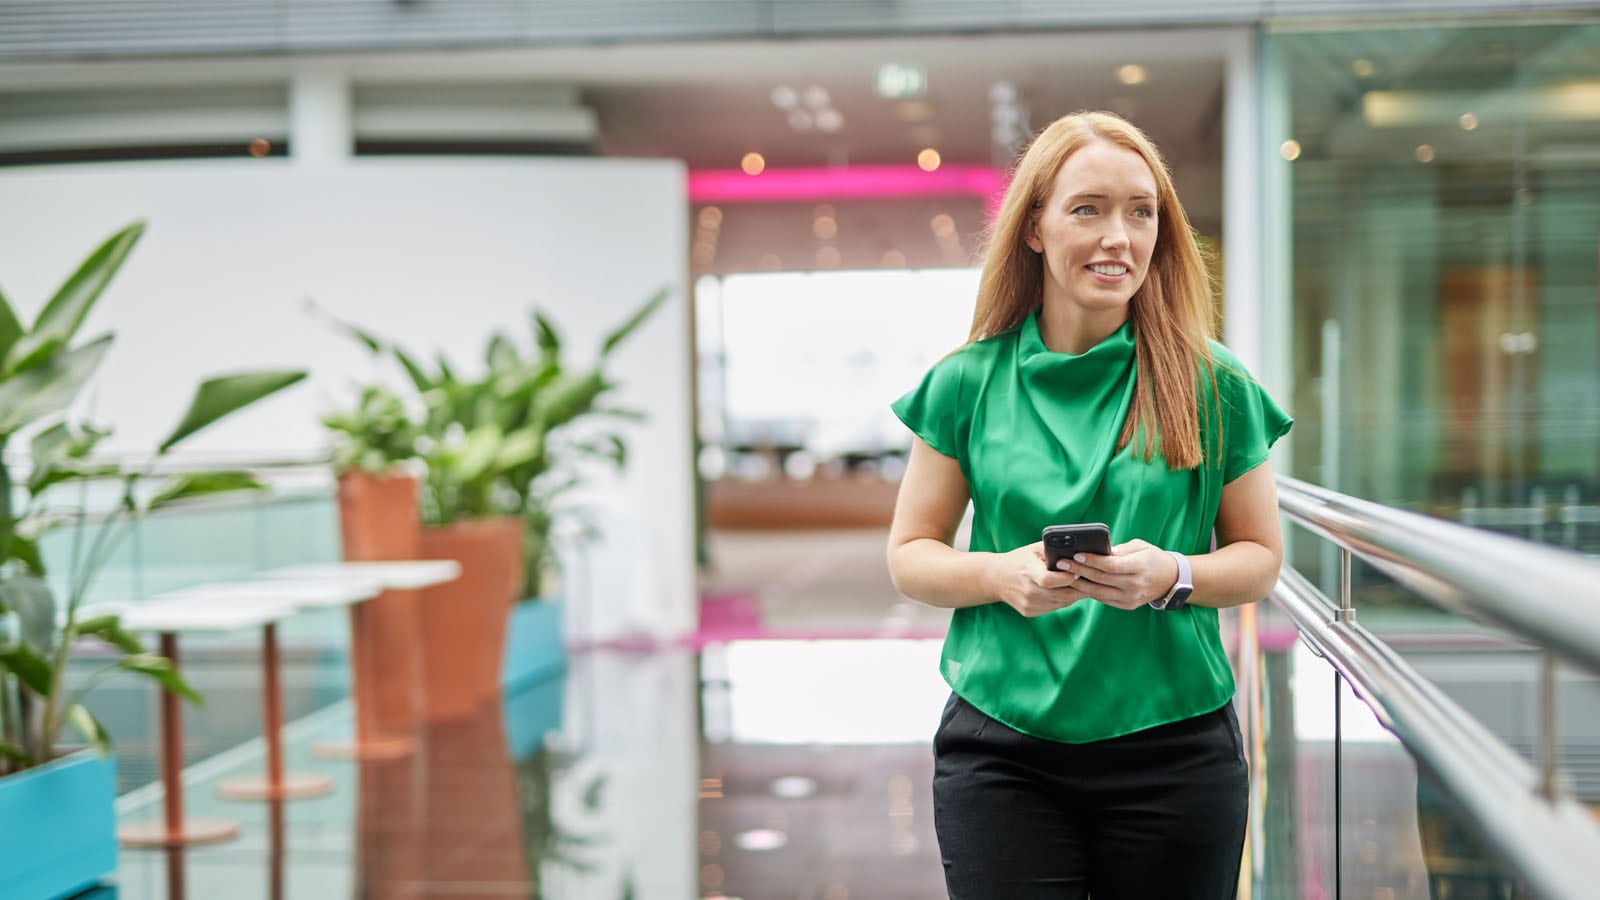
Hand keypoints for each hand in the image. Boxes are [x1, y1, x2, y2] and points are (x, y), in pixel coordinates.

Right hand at [990, 541, 1089, 616]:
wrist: (996, 578)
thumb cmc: (1020, 560)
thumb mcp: (1034, 549)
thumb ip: (1054, 550)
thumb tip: (1079, 550)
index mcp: (1028, 572)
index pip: (1049, 580)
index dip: (1066, 578)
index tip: (1078, 571)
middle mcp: (1027, 591)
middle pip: (1061, 595)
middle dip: (1078, 588)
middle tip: (1089, 580)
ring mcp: (1028, 604)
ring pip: (1061, 603)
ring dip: (1074, 595)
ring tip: (1081, 585)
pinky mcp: (1029, 612)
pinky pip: (1054, 607)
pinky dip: (1062, 600)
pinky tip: (1064, 591)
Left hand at [1053, 539, 1178, 610]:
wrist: (1170, 580)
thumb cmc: (1153, 558)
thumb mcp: (1140, 547)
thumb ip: (1121, 550)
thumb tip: (1100, 551)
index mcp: (1140, 567)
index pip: (1112, 566)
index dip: (1093, 561)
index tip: (1076, 554)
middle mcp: (1135, 585)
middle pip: (1102, 579)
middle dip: (1079, 570)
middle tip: (1061, 563)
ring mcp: (1130, 598)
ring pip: (1099, 592)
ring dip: (1079, 583)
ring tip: (1063, 574)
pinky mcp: (1126, 605)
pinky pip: (1103, 599)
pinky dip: (1088, 591)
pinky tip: (1076, 584)